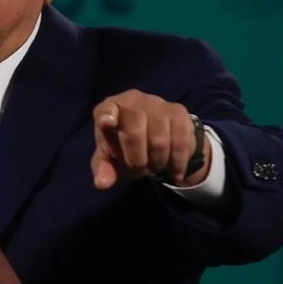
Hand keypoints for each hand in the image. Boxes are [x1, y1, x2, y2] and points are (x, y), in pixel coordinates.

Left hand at [91, 90, 210, 189]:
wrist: (158, 140)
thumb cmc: (125, 147)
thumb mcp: (110, 159)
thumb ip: (103, 169)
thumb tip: (101, 183)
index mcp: (109, 108)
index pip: (105, 109)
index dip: (107, 115)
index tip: (107, 123)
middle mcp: (132, 100)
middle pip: (134, 131)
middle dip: (136, 159)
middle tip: (139, 168)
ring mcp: (157, 103)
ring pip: (159, 140)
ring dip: (157, 162)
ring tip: (155, 166)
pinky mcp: (178, 111)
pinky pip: (180, 141)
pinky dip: (177, 162)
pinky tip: (175, 170)